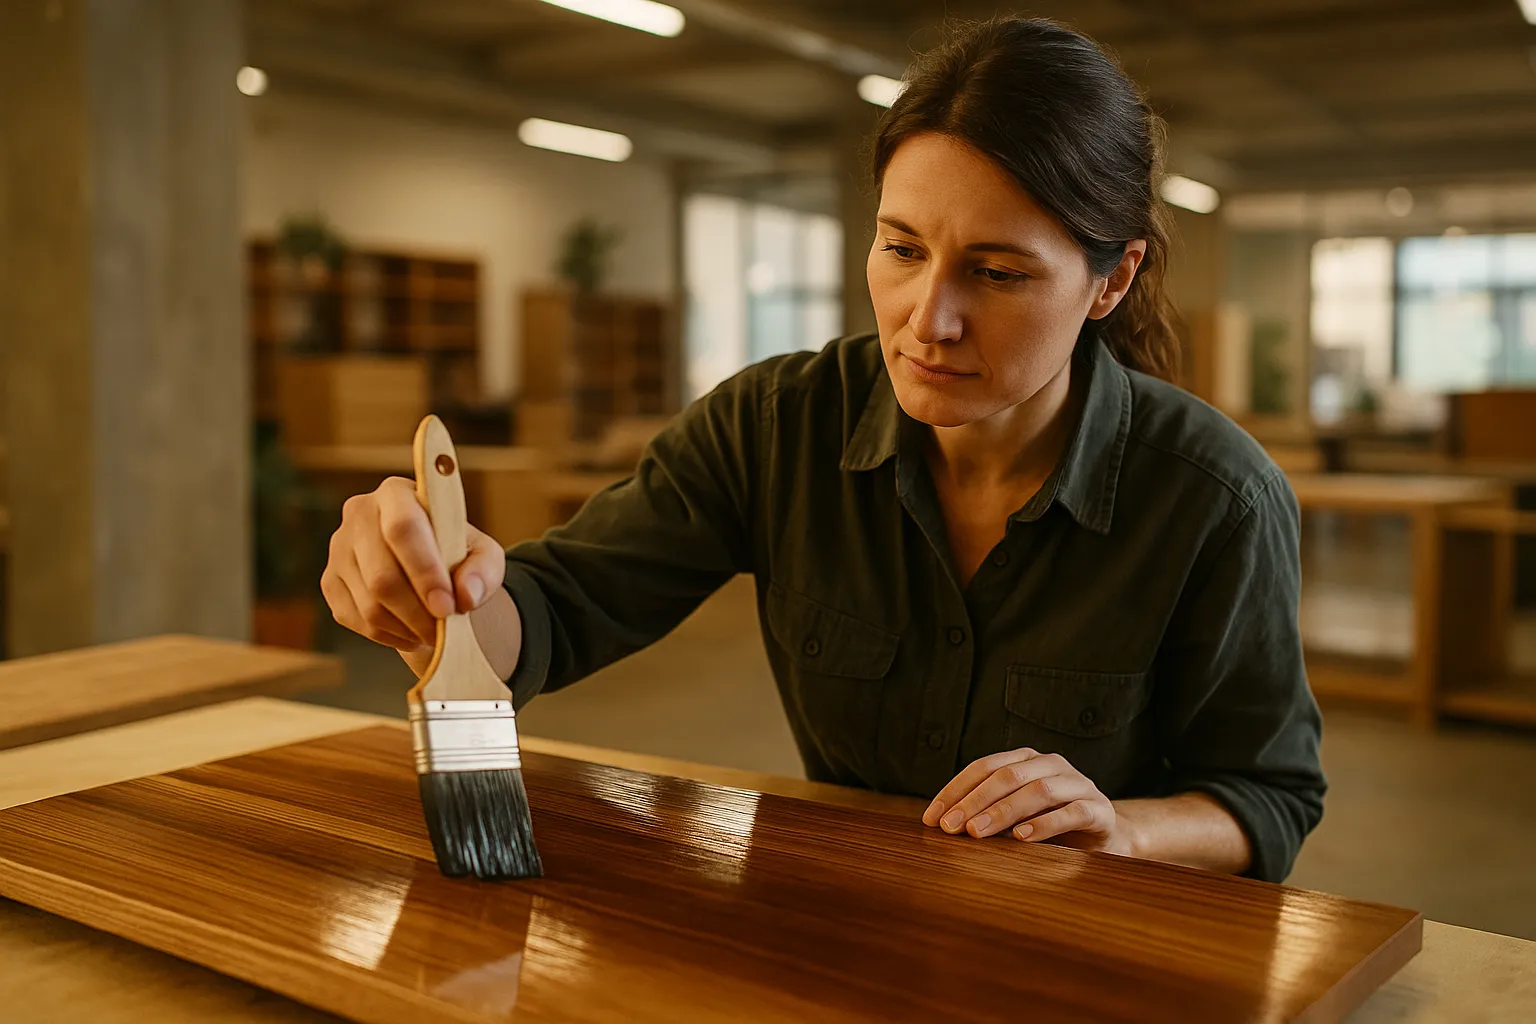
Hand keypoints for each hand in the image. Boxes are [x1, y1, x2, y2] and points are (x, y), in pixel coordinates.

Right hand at [320, 477, 506, 651]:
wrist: (426, 565)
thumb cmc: (456, 553)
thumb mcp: (483, 554)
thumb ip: (483, 570)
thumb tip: (465, 596)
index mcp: (397, 494)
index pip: (403, 529)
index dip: (424, 572)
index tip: (447, 606)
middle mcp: (359, 514)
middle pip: (382, 576)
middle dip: (417, 613)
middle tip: (443, 631)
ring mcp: (338, 548)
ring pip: (369, 604)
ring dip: (406, 628)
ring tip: (432, 634)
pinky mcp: (330, 580)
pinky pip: (355, 618)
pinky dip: (388, 635)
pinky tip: (410, 632)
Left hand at [922, 748, 1134, 855]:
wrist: (1106, 835)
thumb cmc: (1051, 822)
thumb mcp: (1016, 813)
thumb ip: (987, 812)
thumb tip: (942, 824)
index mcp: (1026, 759)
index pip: (983, 767)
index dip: (956, 790)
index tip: (933, 817)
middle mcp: (1051, 764)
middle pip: (1007, 777)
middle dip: (974, 802)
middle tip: (951, 827)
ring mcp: (1077, 784)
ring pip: (1037, 791)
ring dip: (1003, 812)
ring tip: (978, 833)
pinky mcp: (1098, 809)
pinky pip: (1071, 813)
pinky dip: (1045, 825)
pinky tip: (1022, 838)